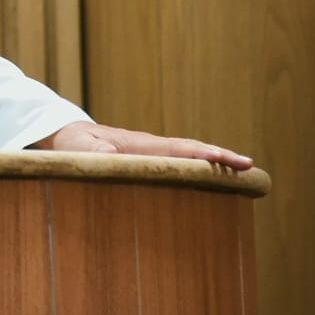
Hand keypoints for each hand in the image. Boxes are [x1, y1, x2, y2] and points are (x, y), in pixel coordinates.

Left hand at [31, 120, 252, 169]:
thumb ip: (95, 154)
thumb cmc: (72, 146)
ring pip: (188, 155)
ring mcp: (152, 151)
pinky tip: (215, 178)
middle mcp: (150, 145)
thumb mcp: (79, 151)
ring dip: (214, 163)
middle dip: (219, 158)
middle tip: (249, 167)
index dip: (200, 155)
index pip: (176, 149)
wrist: (66, 136)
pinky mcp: (149, 160)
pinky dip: (199, 167)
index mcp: (138, 144)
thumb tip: (113, 156)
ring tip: (243, 173)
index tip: (224, 160)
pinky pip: (179, 162)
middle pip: (190, 149)